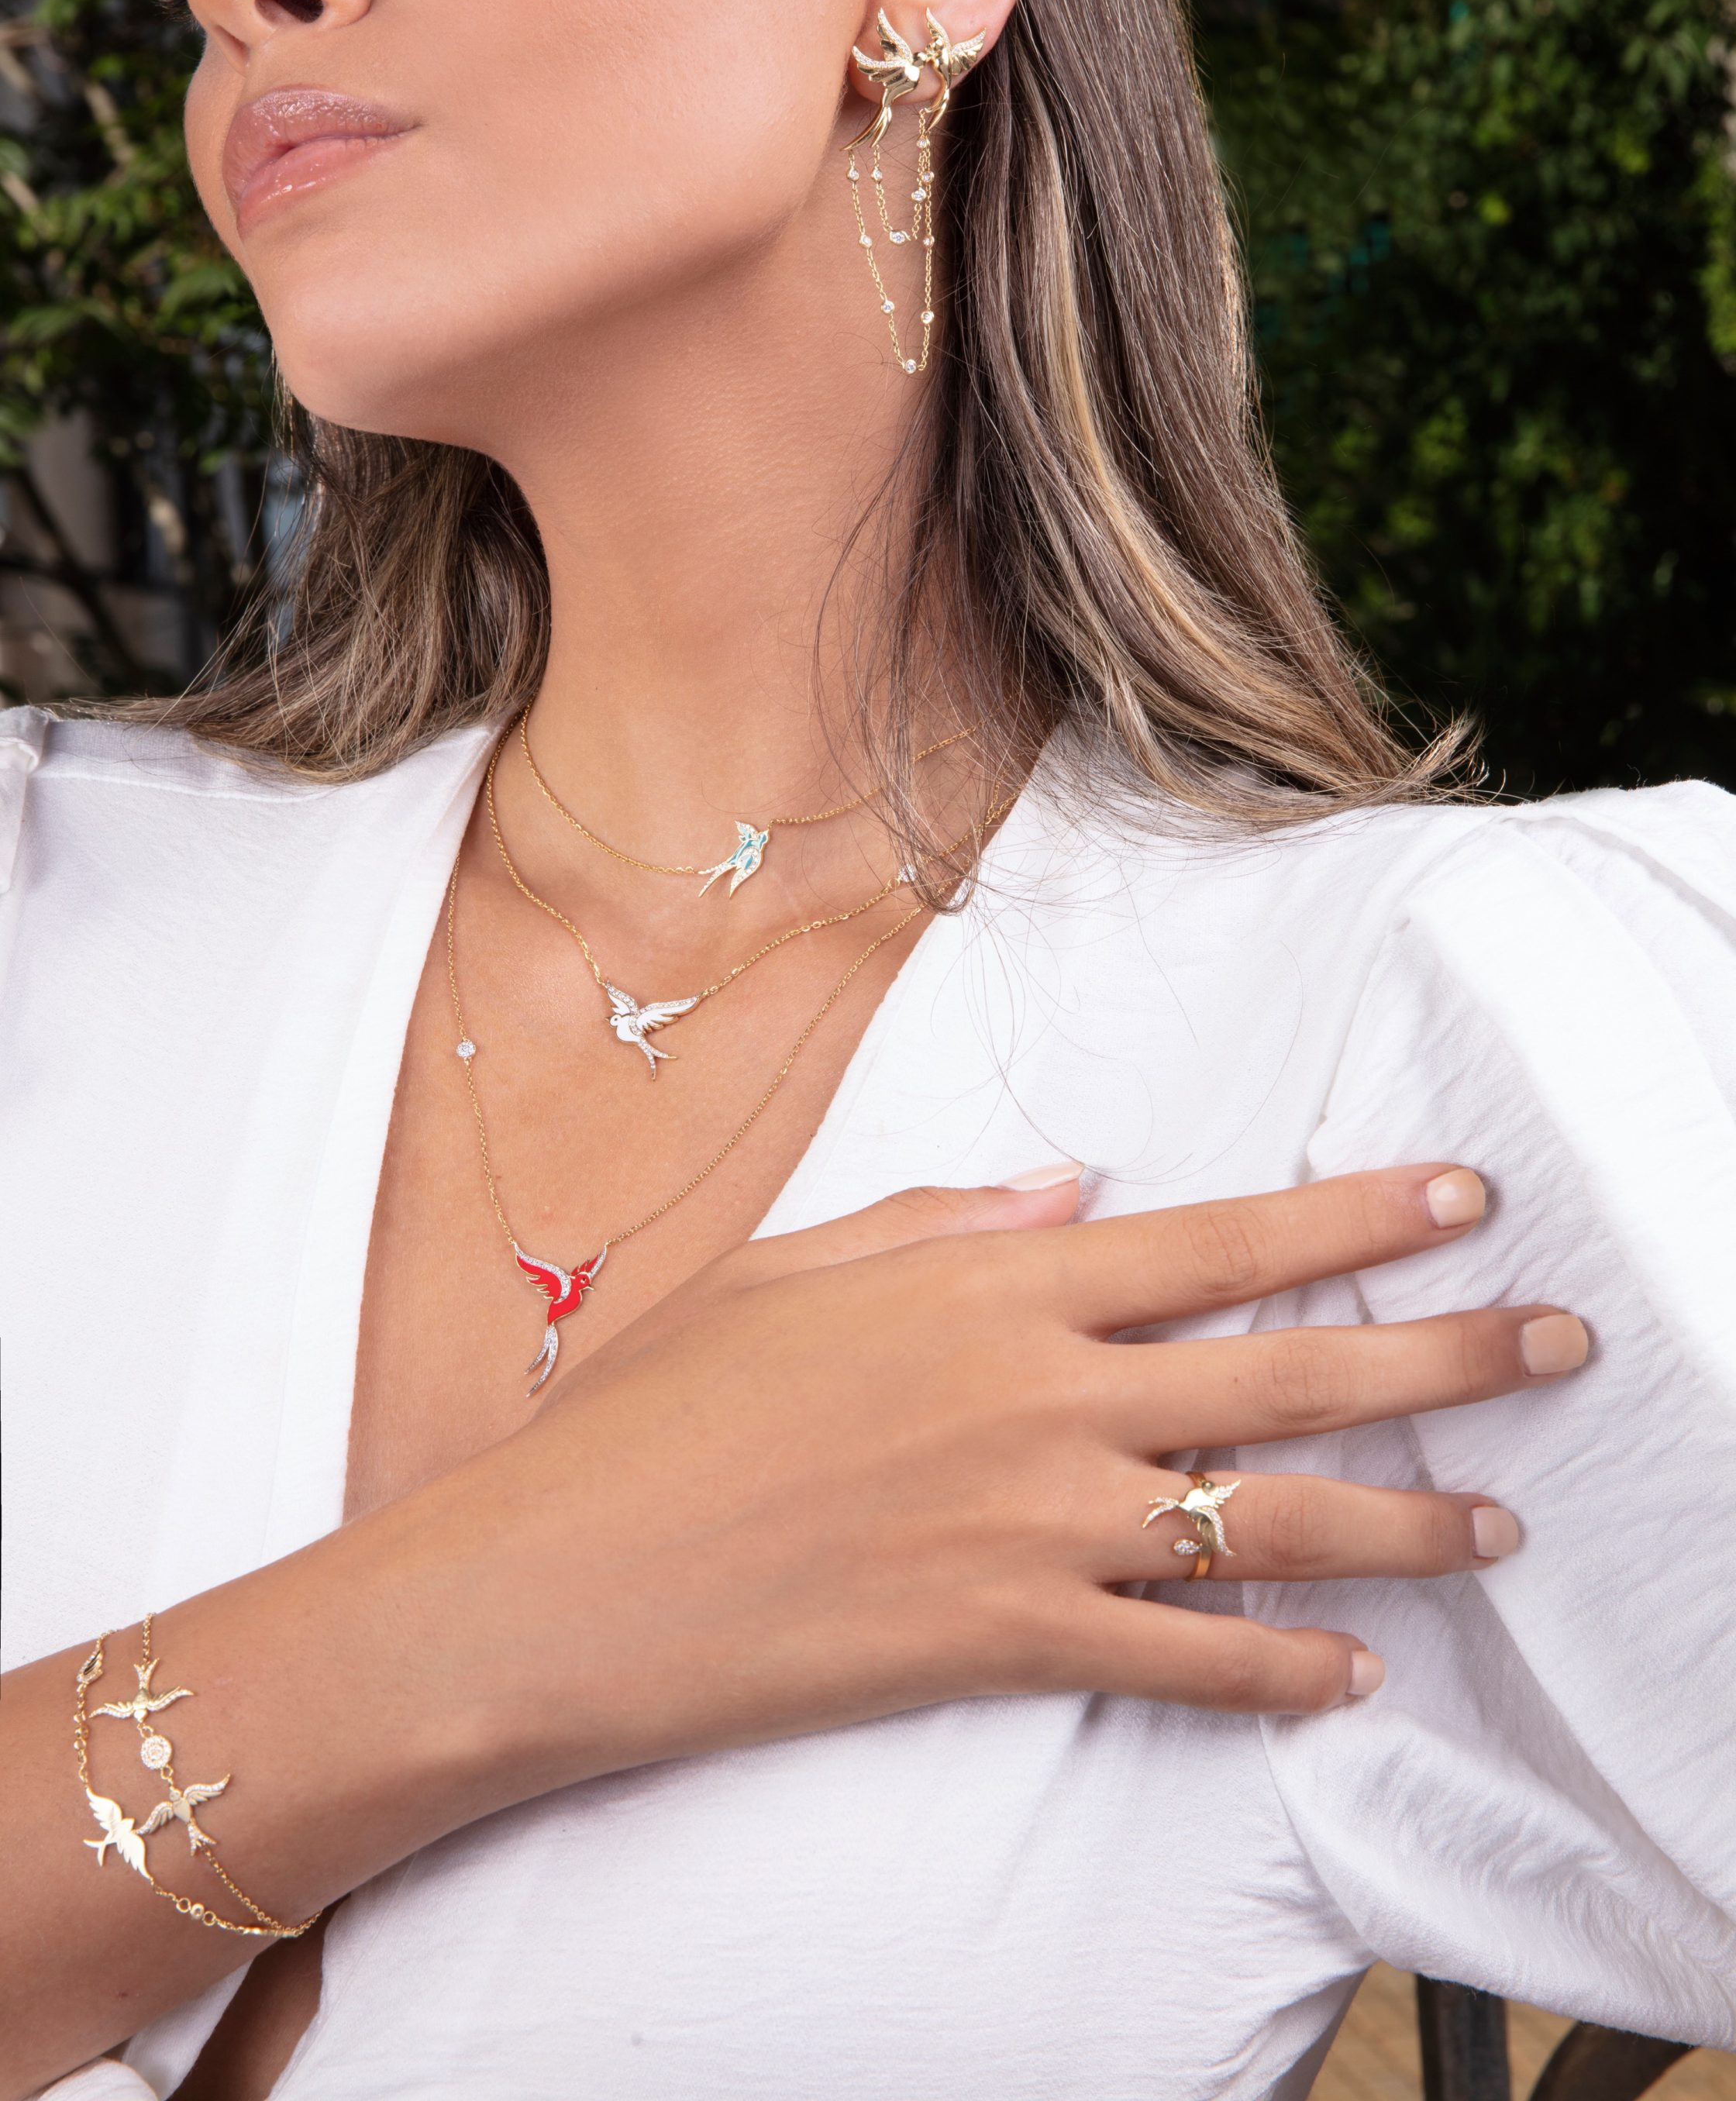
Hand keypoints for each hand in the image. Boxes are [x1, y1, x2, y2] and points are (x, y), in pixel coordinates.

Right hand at [439, 1162, 1583, 1800]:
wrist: (556, 1582)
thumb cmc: (654, 1409)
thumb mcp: (792, 1270)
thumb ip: (944, 1217)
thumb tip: (1073, 1186)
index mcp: (986, 1280)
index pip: (1218, 1237)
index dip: (1357, 1214)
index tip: (1462, 1195)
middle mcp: (1036, 1391)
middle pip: (1286, 1365)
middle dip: (1443, 1353)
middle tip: (1558, 1343)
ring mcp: (1030, 1522)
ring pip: (1267, 1515)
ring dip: (1403, 1520)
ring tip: (1501, 1523)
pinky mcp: (1004, 1642)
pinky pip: (1184, 1660)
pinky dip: (1279, 1671)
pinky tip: (1353, 1672)